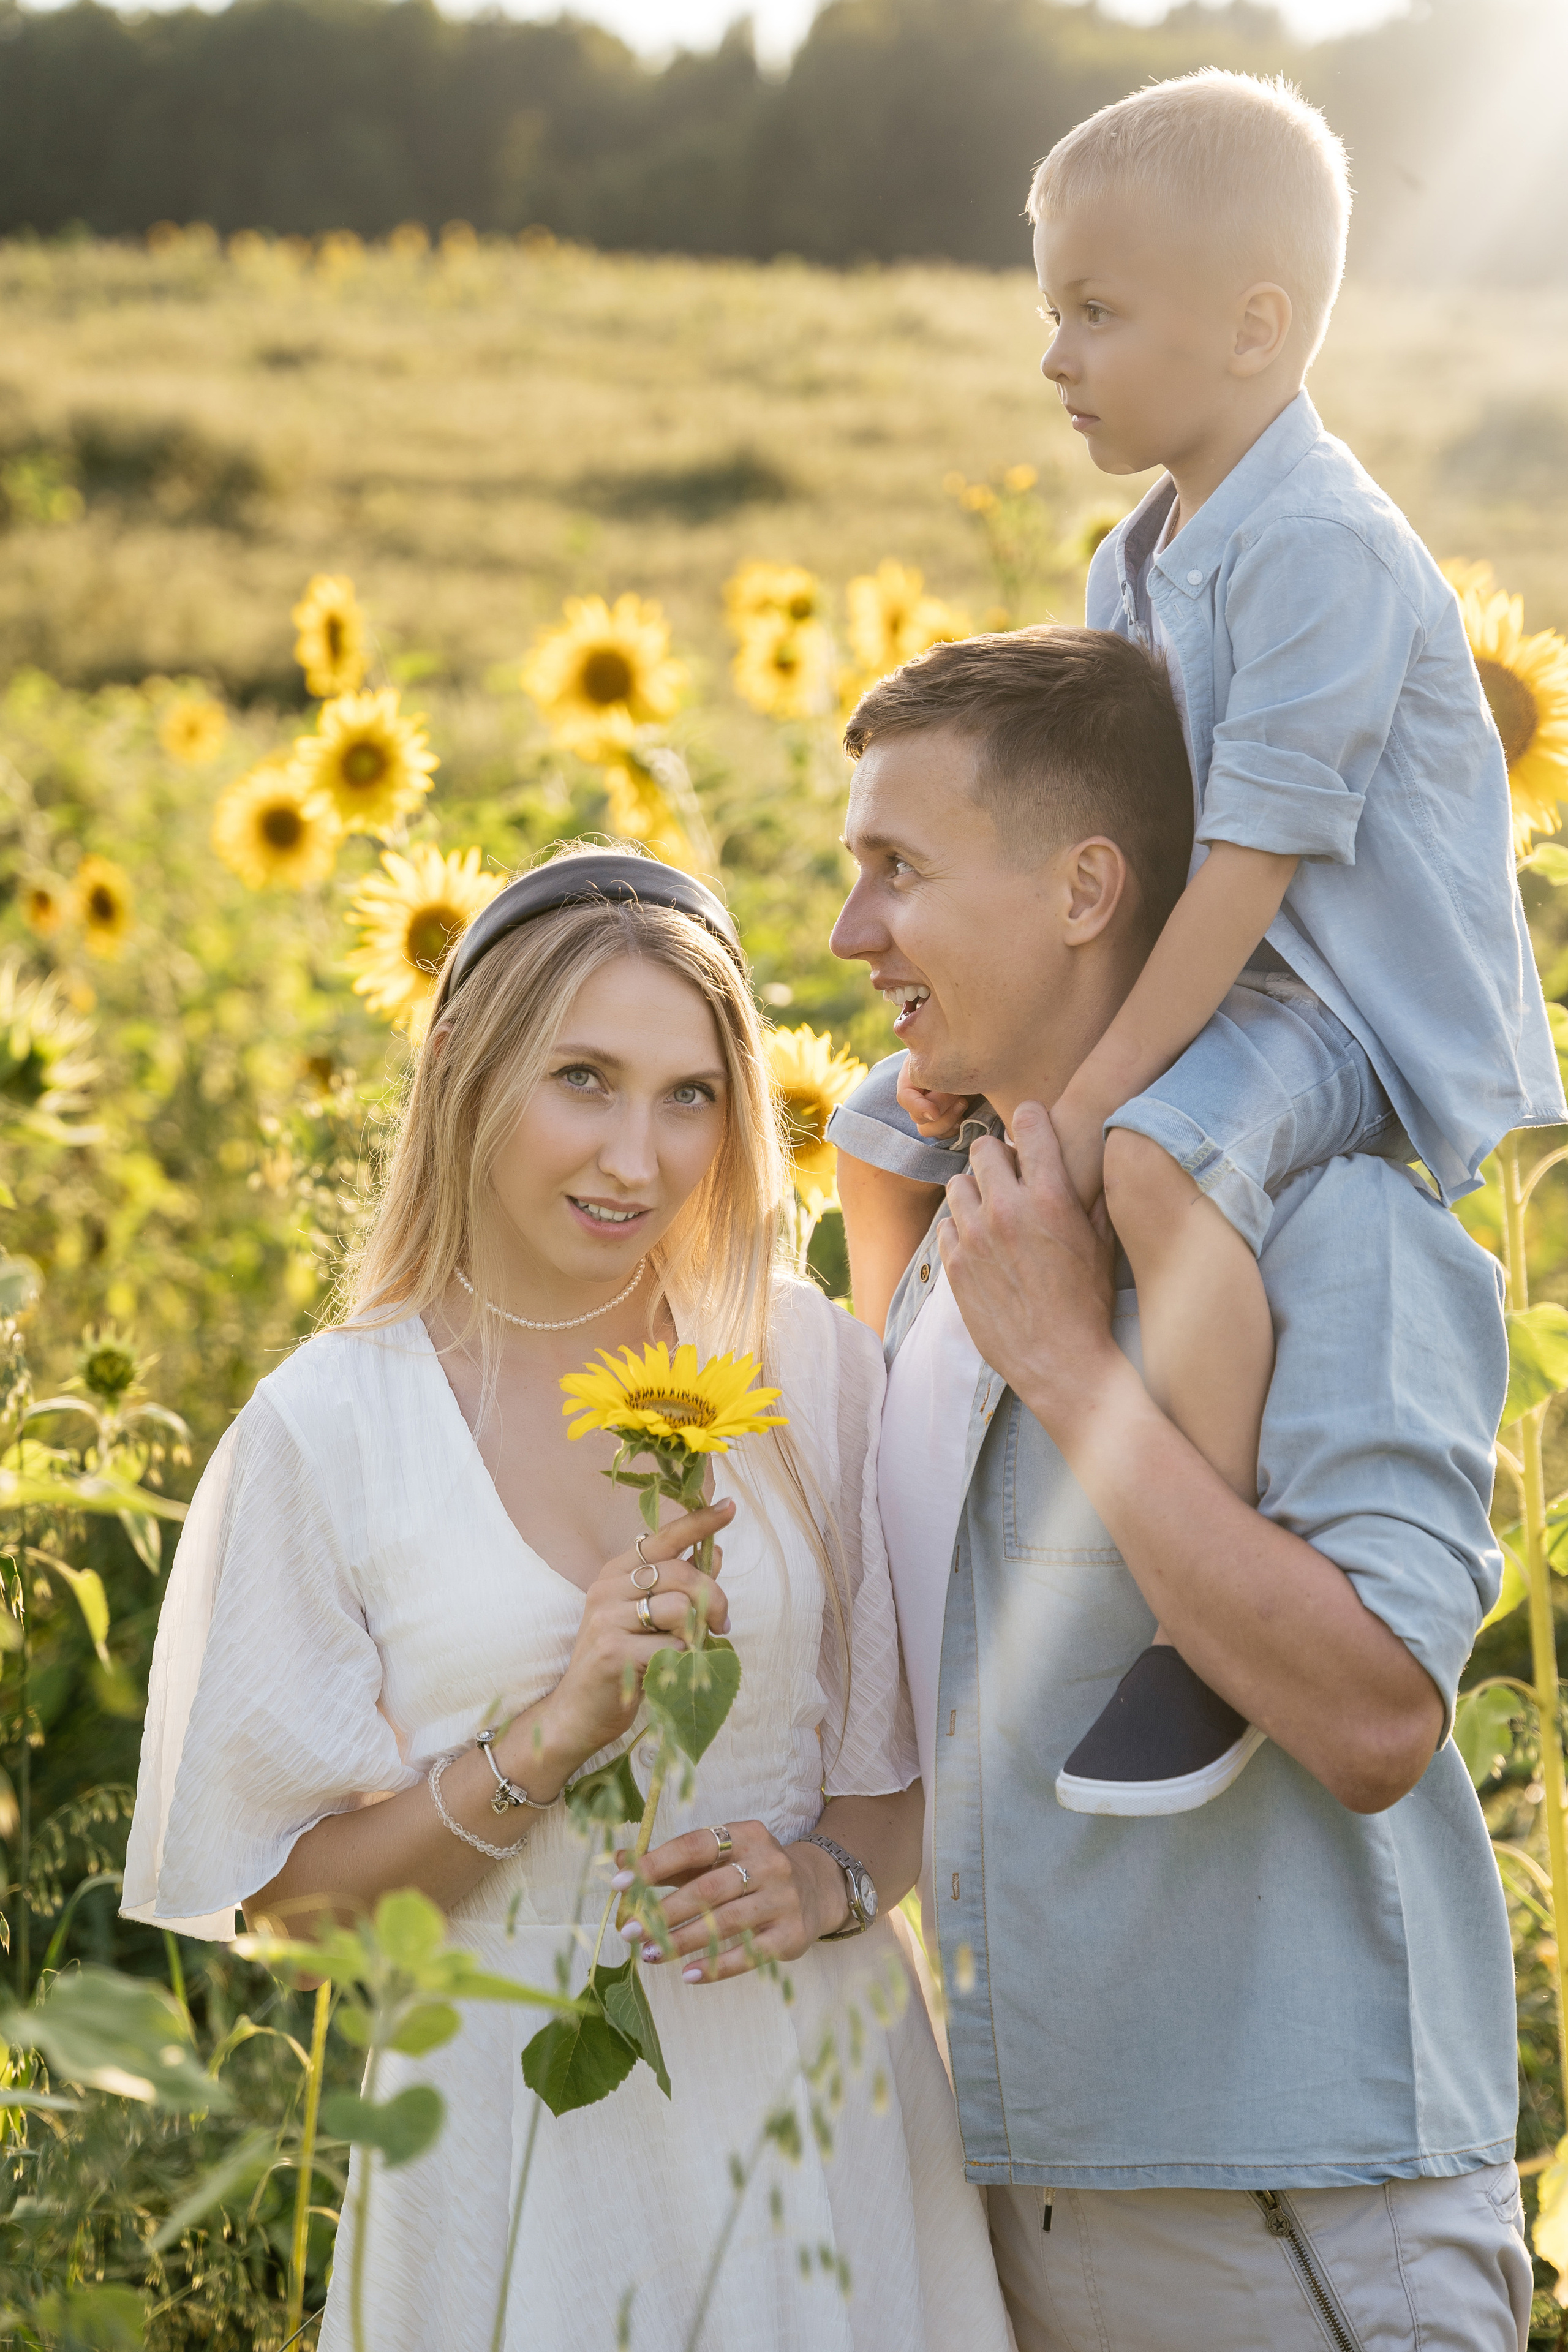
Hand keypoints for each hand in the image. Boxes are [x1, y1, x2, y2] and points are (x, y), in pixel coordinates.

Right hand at [518, 1501, 734, 1788]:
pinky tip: (671, 1668)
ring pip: (680, 1607)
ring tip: (692, 1649)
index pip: (662, 1537)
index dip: (699, 1522)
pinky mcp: (612, 1653)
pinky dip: (683, 1658)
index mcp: (615, 1573)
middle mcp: (606, 1589)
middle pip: (681, 1573)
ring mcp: (606, 1620)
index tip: (730, 1507)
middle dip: (714, 1598)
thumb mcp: (646, 1618)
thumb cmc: (619, 1663)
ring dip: (698, 1632)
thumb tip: (716, 1554)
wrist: (576, 1712)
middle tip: (722, 1624)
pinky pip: (672, 1645)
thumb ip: (678, 1586)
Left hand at [618, 1819, 846, 1983]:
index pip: (694, 1846)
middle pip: (708, 1889)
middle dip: (664, 1912)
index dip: (656, 1864)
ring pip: (726, 1923)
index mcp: (745, 1835)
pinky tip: (689, 1974)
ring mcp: (782, 1899)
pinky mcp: (791, 1934)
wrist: (815, 1890)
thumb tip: (620, 1860)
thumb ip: (673, 1861)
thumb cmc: (750, 1872)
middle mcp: (768, 1863)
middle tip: (629, 1931)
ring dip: (683, 1941)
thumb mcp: (719, 1858)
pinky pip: (750, 1954)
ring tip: (649, 1954)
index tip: (621, 1884)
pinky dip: (717, 1967)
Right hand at [895, 1061, 974, 1141]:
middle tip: (959, 1092)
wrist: (981, 1056)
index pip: (904, 1098)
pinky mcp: (946, 1119)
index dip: (918, 1107)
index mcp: (913, 1077)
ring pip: (928, 1129)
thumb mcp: (947, 1054)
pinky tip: (966, 1114)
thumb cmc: (963, 1050)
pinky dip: (954, 1128)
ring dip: (948, 1118)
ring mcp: (931, 1110)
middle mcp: (919, 1096)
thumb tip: (914, 1061)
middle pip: (917, 1117)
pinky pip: (943, 1134)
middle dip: (941, 1106)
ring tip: (963, 1101)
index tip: (935, 1113)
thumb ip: (934, 1065)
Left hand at [940, 1102, 1122, 1433]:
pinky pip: (946, 1225)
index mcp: (1051, 1196)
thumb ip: (1092, 1196)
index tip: (1033, 1126)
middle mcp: (1008, 1209)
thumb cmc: (1089, 1305)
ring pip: (959, 1184)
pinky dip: (960, 1228)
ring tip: (993, 1213)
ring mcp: (976, 1236)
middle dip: (998, 1157)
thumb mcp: (1102, 1244)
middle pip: (984, 1148)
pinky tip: (981, 1245)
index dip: (1032, 1119)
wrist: (1061, 1362)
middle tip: (1010, 1176)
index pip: (1029, 1123)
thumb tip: (1094, 1158)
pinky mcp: (955, 1264)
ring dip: (975, 1192)